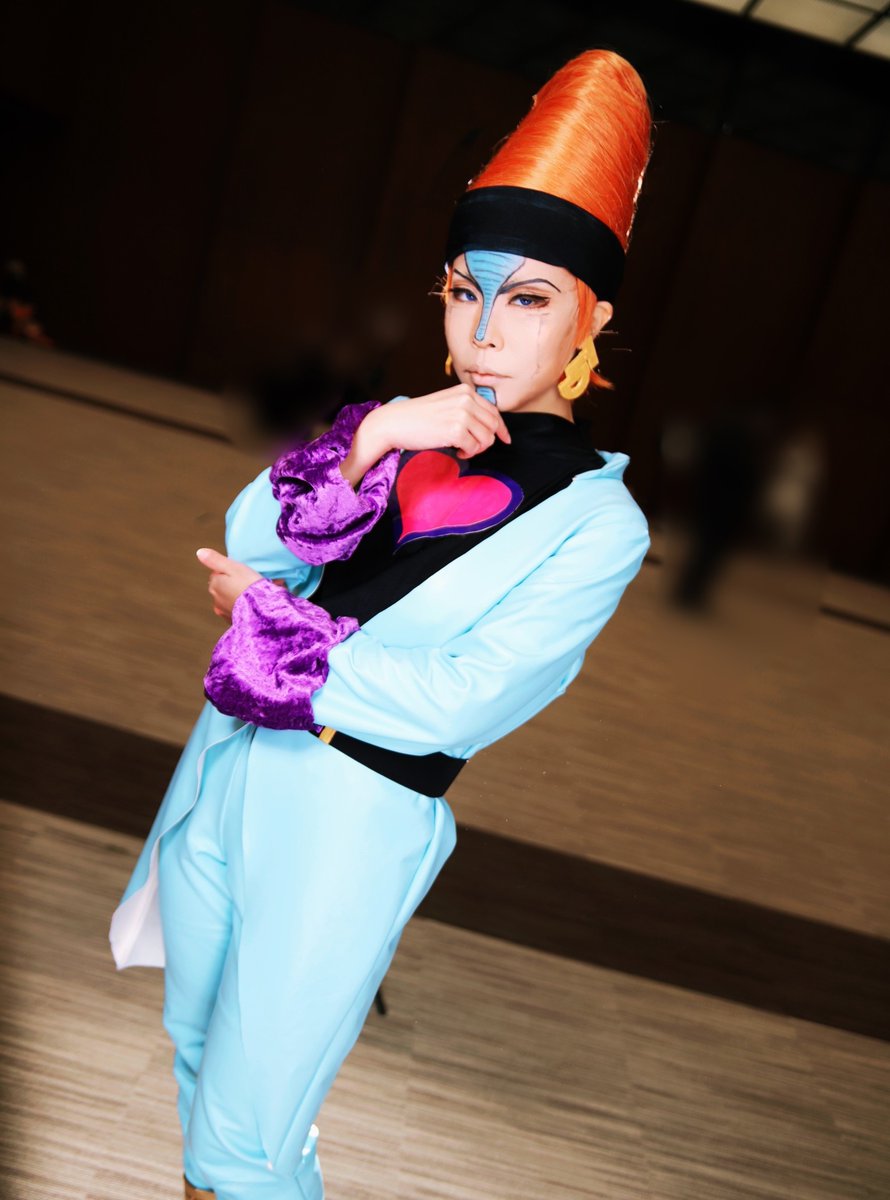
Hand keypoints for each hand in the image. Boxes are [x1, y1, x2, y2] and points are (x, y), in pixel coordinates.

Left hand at [196, 547, 262, 619]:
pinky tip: (250, 604)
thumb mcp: (233, 567)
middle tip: (247, 583)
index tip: (241, 573)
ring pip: (228, 598)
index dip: (230, 571)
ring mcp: (223, 611)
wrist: (261, 610)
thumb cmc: (249, 586)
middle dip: (232, 584)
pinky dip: (240, 606)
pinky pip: (234, 609)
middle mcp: (215, 599)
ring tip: (250, 595)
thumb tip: (200, 552)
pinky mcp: (232, 620)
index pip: (217, 573)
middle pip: (222, 586)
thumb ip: (215, 560)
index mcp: (214, 584)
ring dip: (236, 596)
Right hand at [341, 384, 511, 484]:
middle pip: (493, 427)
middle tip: (469, 447)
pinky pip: (474, 448)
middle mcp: (466, 399)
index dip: (501, 428)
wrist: (394, 422)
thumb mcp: (446, 404)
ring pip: (487, 439)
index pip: (494, 411)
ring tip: (461, 448)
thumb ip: (467, 409)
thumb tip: (490, 427)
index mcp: (465, 391)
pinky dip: (467, 453)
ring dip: (476, 448)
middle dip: (485, 441)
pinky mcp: (456, 430)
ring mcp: (462, 414)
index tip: (505, 439)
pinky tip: (456, 450)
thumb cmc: (418, 417)